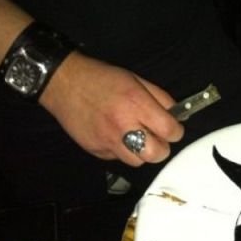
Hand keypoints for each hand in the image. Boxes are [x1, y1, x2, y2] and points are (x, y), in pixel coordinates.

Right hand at [39, 52, 183, 165]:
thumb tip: (177, 116)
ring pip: (138, 162)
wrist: (63, 83)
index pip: (170, 131)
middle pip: (156, 154)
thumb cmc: (103, 78)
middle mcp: (123, 125)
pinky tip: (115, 135)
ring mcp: (108, 141)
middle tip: (157, 138)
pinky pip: (118, 158)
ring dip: (142, 152)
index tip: (172, 128)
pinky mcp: (95, 150)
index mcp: (136, 104)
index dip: (176, 131)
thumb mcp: (137, 80)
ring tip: (135, 137)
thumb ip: (160, 98)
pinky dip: (122, 150)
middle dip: (162, 148)